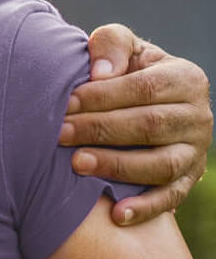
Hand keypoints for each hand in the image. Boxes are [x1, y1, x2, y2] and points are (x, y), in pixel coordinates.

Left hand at [59, 24, 211, 225]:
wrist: (143, 101)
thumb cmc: (124, 69)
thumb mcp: (122, 47)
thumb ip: (112, 44)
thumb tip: (100, 73)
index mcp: (185, 78)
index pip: (144, 88)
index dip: (103, 96)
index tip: (66, 102)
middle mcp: (199, 116)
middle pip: (149, 127)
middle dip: (100, 130)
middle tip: (60, 134)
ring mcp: (196, 151)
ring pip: (161, 164)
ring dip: (117, 166)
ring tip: (76, 164)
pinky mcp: (189, 180)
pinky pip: (171, 198)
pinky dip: (146, 208)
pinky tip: (117, 214)